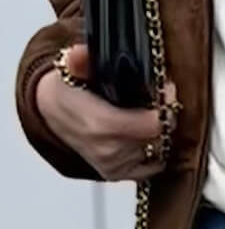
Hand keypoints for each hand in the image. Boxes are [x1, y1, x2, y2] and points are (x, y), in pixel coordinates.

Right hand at [35, 43, 176, 181]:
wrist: (51, 112)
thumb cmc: (68, 90)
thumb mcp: (73, 69)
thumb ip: (81, 60)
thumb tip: (79, 53)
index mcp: (102, 125)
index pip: (155, 123)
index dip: (167, 105)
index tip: (168, 87)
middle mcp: (108, 150)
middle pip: (160, 136)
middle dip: (166, 115)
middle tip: (162, 98)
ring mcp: (113, 165)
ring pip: (158, 148)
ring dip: (160, 131)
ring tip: (152, 113)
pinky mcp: (115, 174)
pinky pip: (152, 166)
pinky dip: (155, 149)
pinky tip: (148, 133)